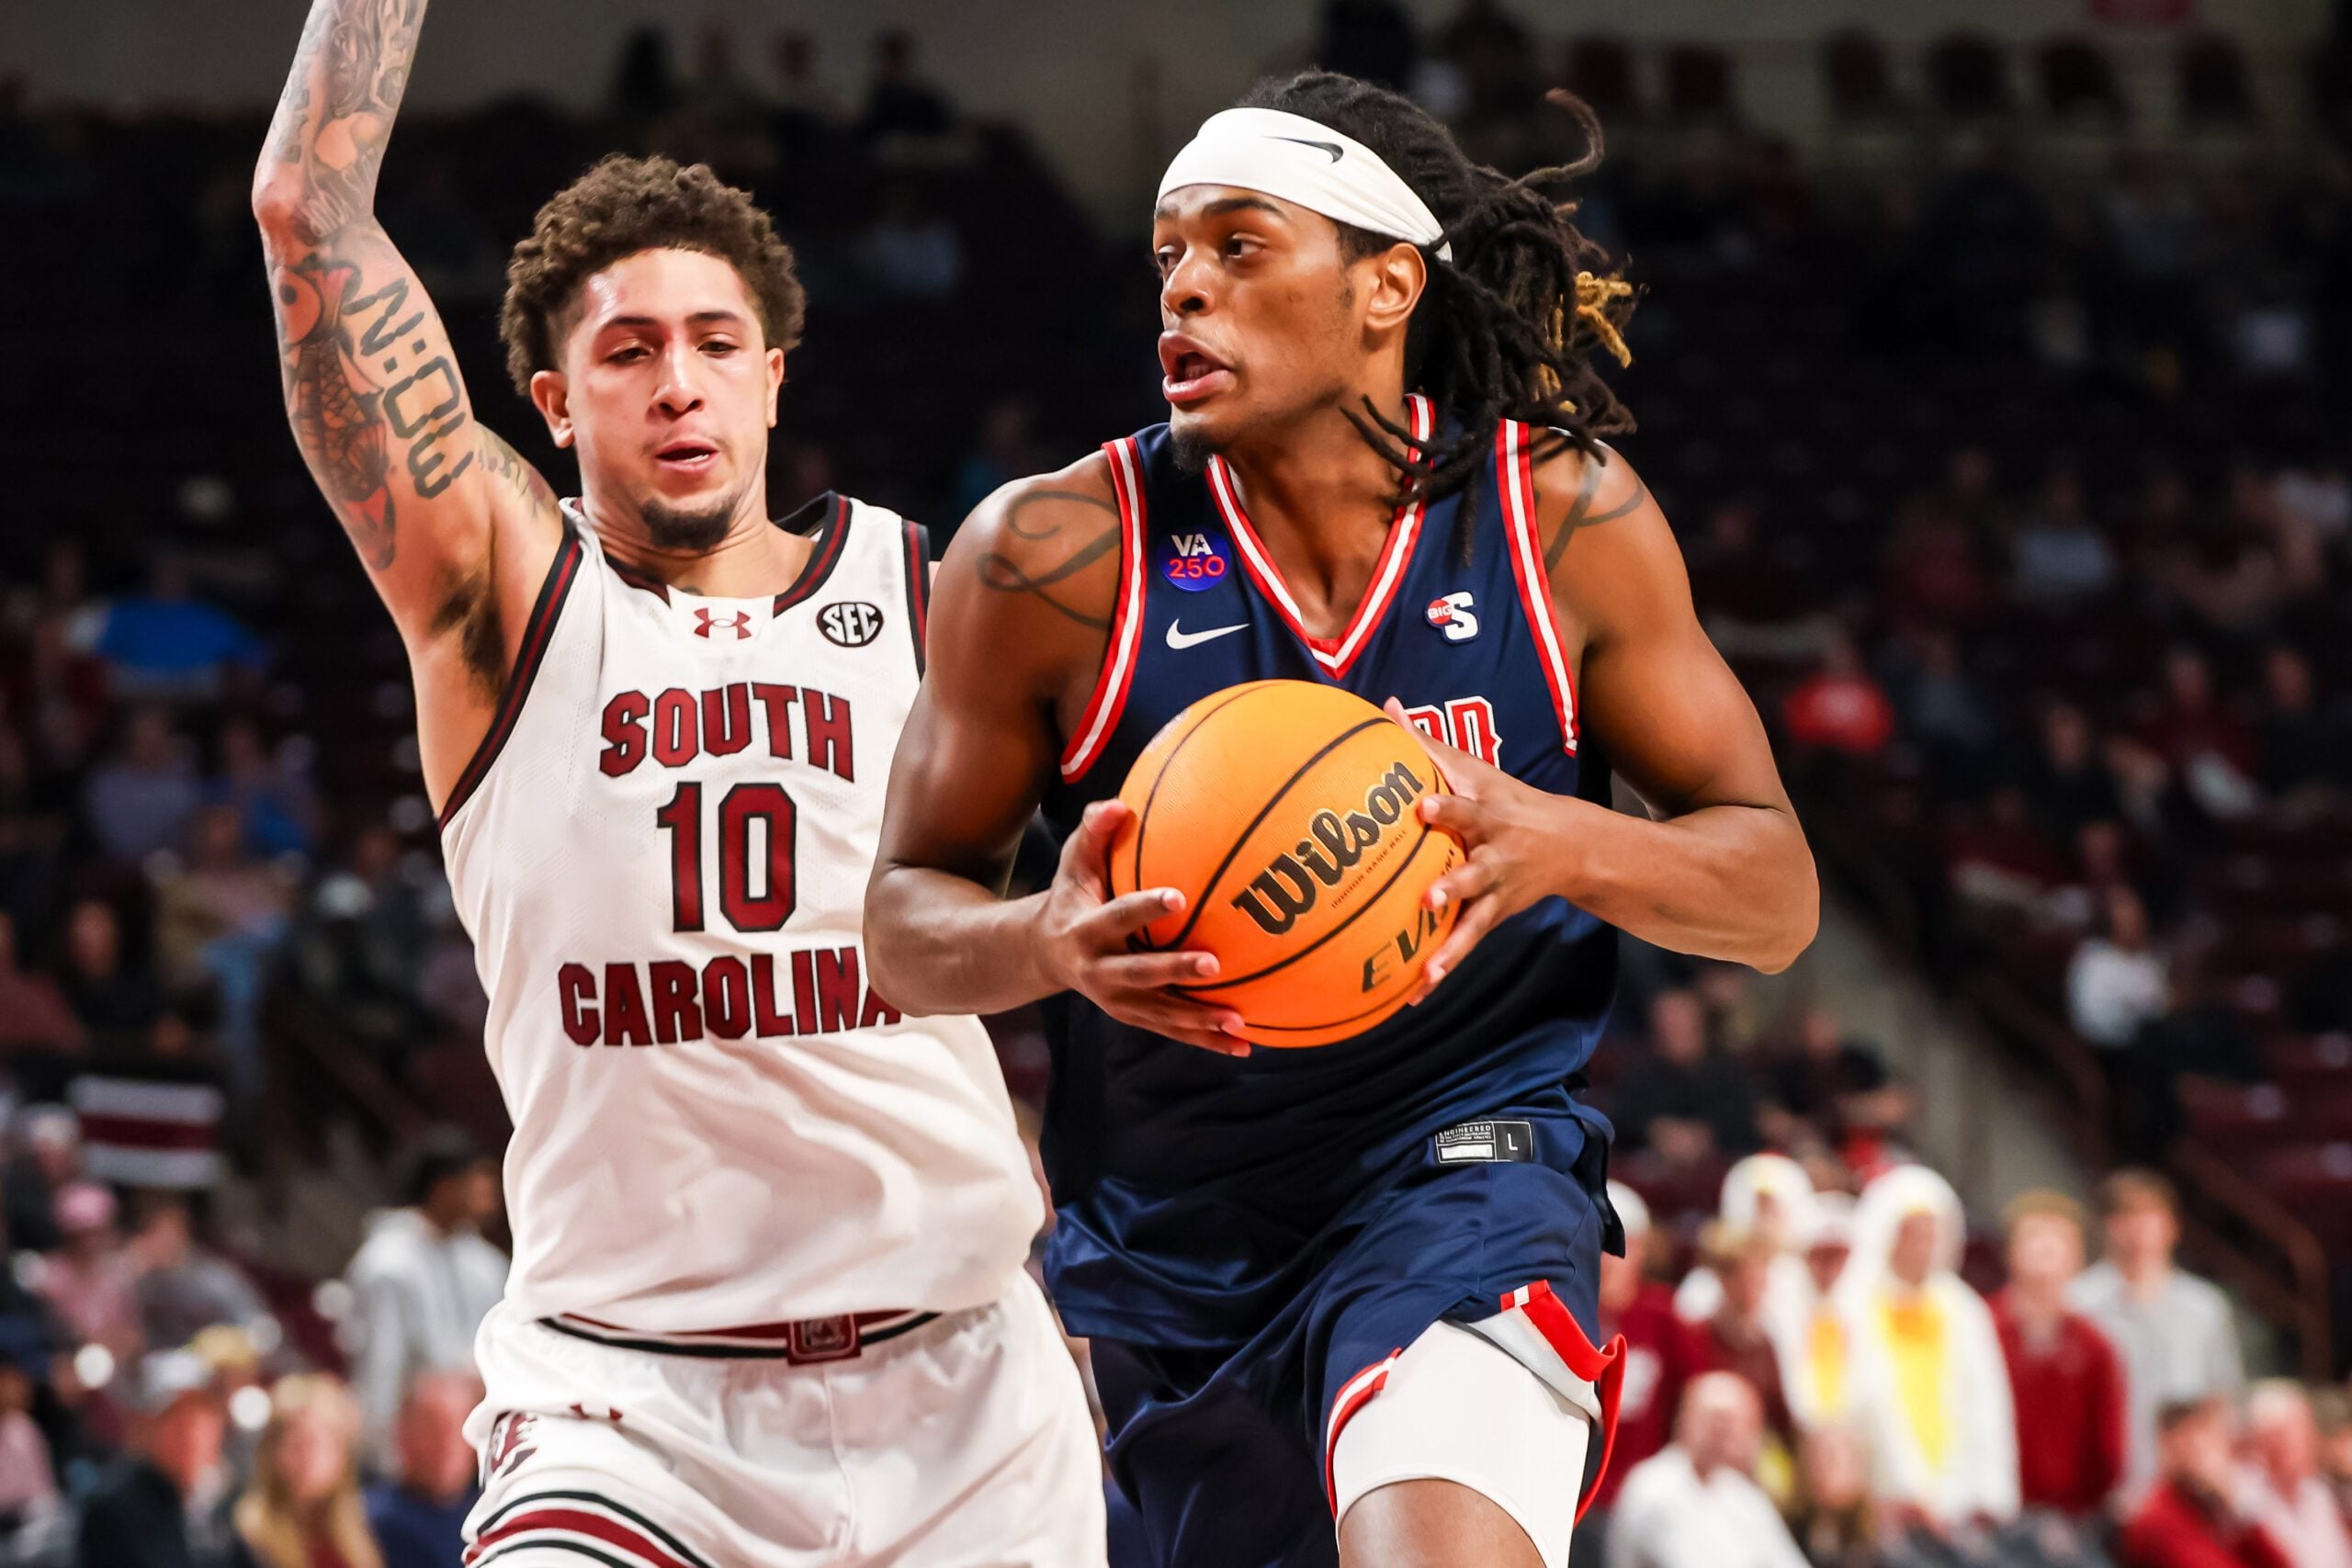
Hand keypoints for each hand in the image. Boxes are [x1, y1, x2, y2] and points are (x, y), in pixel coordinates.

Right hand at [1031, 799, 1249, 1056]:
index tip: (1179, 897)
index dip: (1145, 908)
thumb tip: (1119, 805)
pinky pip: (1172, 1030)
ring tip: (1238, 1023)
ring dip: (1199, 1020)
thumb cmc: (1072, 895)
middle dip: (1176, 971)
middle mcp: (1099, 971)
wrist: (1046, 953)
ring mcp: (1117, 1001)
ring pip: (1161, 1015)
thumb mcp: (1074, 863)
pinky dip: (1206, 1039)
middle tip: (1215, 964)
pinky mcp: (1134, 1017)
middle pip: (1141, 974)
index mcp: (1086, 931)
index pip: (1118, 916)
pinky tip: (1243, 1044)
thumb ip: (1094, 832)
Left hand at [1385, 699, 1583, 1002]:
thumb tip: (1384, 705)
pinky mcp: (1495, 914)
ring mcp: (1498, 888)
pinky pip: (1466, 944)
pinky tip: (1415, 993)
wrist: (1573, 845)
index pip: (1463, 805)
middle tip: (1428, 898)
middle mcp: (1495, 852)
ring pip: (1474, 917)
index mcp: (1486, 812)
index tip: (1421, 808)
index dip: (1445, 807)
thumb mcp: (1474, 769)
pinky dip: (1443, 967)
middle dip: (1454, 884)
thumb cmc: (1505, 799)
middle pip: (1475, 868)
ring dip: (1452, 944)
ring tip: (1429, 969)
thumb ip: (1425, 743)